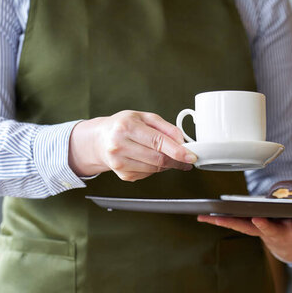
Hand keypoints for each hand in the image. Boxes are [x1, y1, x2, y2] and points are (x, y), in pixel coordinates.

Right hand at [68, 110, 196, 180]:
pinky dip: (155, 168)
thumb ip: (166, 127)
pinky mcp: (123, 174)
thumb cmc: (123, 126)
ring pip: (155, 169)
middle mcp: (119, 145)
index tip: (191, 156)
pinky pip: (148, 174)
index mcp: (126, 127)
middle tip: (187, 158)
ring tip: (168, 156)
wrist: (100, 139)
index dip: (177, 151)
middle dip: (177, 160)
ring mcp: (119, 162)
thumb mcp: (144, 117)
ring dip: (167, 165)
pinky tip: (150, 159)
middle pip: (157, 159)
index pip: (157, 142)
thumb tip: (182, 141)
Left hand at [197, 216, 291, 262]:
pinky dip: (219, 219)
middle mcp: (278, 232)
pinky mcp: (251, 227)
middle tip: (258, 220)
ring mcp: (263, 230)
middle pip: (271, 229)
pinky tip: (202, 215)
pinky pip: (234, 223)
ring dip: (229, 222)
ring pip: (246, 226)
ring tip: (212, 216)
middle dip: (265, 225)